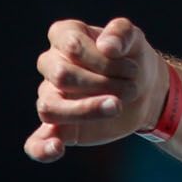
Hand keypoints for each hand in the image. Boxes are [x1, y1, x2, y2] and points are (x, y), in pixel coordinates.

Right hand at [23, 17, 165, 161]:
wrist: (145, 89)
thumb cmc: (132, 57)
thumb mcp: (134, 37)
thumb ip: (121, 32)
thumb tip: (106, 46)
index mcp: (64, 36)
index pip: (71, 45)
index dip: (102, 58)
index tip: (131, 64)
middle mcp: (51, 67)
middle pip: (61, 75)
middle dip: (102, 82)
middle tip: (132, 86)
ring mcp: (52, 98)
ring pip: (49, 107)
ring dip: (86, 109)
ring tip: (117, 106)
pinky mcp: (60, 128)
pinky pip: (36, 142)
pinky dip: (41, 148)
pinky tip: (57, 149)